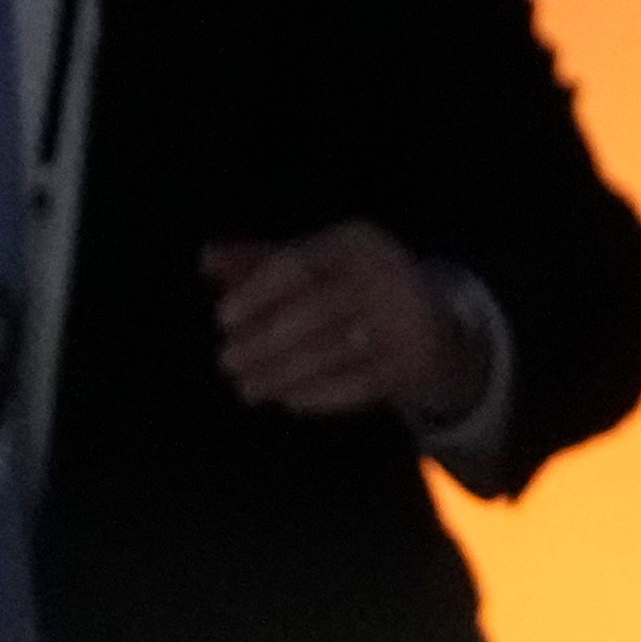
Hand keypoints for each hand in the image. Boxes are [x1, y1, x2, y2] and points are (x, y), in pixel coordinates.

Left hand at [200, 223, 485, 424]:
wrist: (434, 324)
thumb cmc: (355, 288)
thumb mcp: (316, 263)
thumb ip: (261, 261)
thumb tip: (206, 258)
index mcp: (356, 242)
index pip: (297, 264)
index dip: (255, 293)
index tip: (223, 320)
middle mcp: (385, 275)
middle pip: (312, 311)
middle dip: (263, 342)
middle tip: (228, 363)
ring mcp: (404, 320)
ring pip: (332, 351)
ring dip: (282, 374)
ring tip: (248, 388)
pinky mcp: (414, 361)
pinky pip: (358, 384)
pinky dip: (318, 395)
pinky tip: (288, 399)